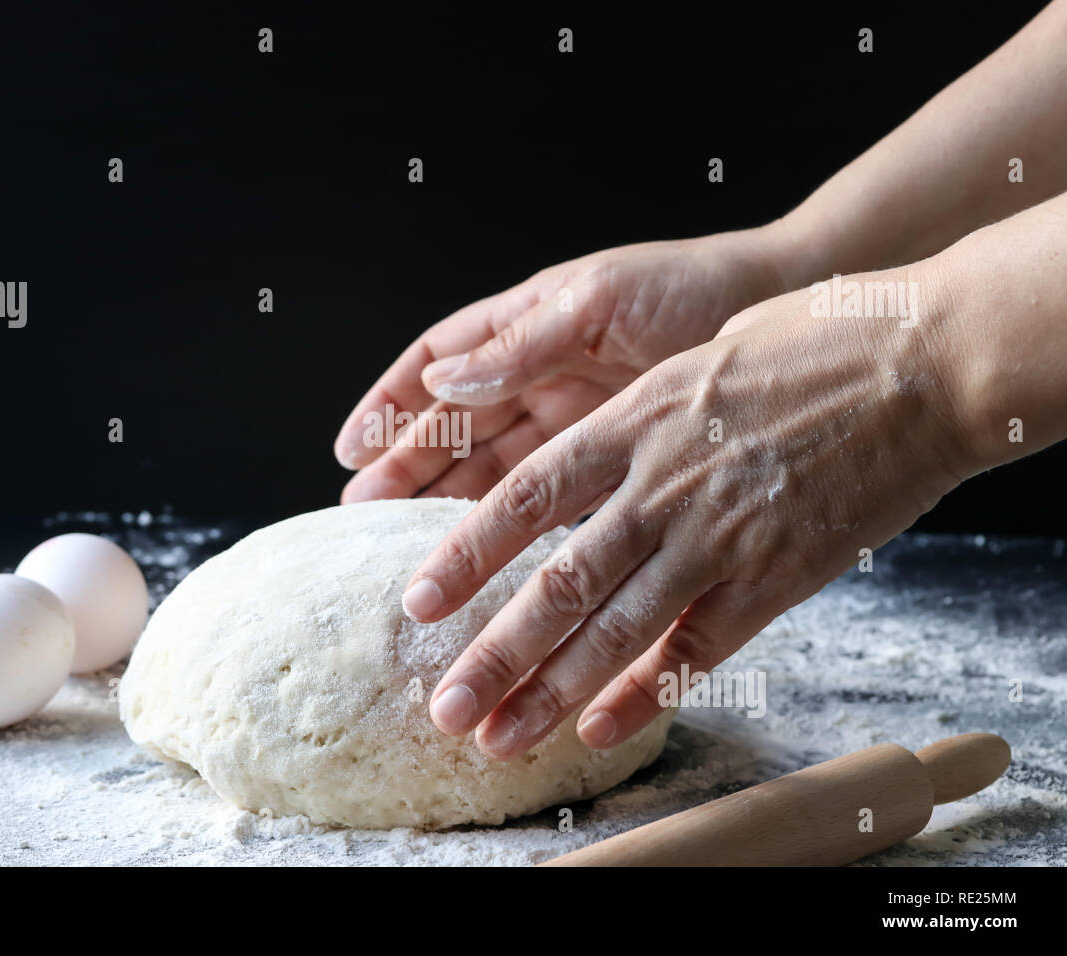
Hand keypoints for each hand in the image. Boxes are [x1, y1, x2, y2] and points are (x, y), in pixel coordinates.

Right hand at [334, 226, 795, 502]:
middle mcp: (541, 373)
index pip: (436, 362)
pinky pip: (554, 497)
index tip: (350, 448)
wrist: (785, 308)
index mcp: (526, 323)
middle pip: (455, 426)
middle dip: (407, 466)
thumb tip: (442, 385)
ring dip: (450, 502)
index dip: (389, 403)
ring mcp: (577, 418)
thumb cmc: (692, 286)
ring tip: (409, 546)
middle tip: (363, 513)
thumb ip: (521, 345)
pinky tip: (490, 557)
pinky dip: (520, 525)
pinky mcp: (616, 459)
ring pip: (496, 468)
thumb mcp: (598, 302)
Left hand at [403, 265, 972, 758]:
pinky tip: (600, 728)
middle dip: (494, 653)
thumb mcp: (697, 359)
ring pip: (618, 628)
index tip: (418, 602)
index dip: (464, 556)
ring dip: (552, 690)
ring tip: (500, 735)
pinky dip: (648, 693)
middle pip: (557, 582)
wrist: (924, 363)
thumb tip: (587, 455)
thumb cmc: (812, 344)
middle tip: (444, 707)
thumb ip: (634, 417)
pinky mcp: (778, 575)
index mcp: (634, 422)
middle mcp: (662, 486)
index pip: (524, 498)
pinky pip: (702, 649)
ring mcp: (720, 535)